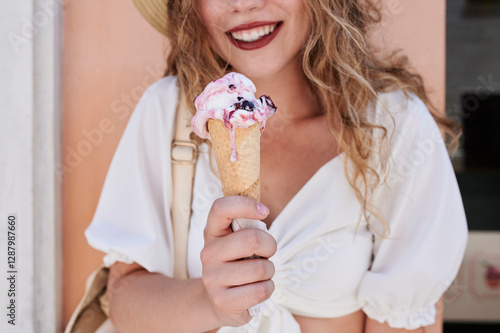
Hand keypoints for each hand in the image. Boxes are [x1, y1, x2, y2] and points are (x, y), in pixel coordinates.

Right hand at [201, 196, 276, 326]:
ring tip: (258, 274)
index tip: (264, 211)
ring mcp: (213, 278)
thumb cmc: (236, 264)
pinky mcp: (223, 301)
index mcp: (212, 233)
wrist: (218, 301)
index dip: (246, 204)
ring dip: (269, 271)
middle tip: (266, 253)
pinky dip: (268, 288)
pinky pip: (262, 290)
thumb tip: (261, 211)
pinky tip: (256, 289)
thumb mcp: (236, 242)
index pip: (221, 208)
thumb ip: (247, 226)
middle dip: (270, 245)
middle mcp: (208, 253)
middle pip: (251, 239)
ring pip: (261, 268)